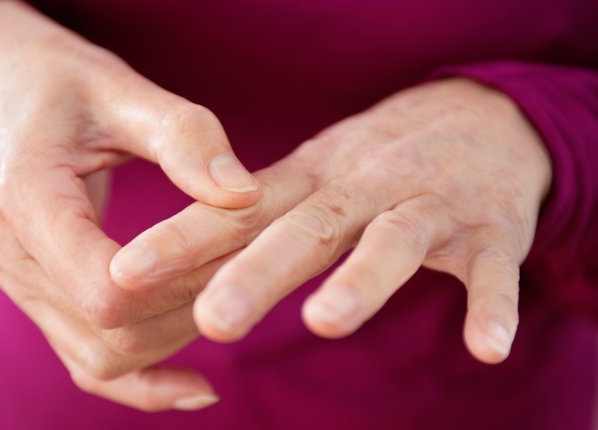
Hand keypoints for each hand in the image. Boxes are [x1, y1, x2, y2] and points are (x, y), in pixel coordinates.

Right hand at [0, 1, 259, 410]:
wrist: (3, 86)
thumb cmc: (61, 81)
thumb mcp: (122, 89)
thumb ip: (185, 139)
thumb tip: (247, 196)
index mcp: (26, 202)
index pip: (105, 289)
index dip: (182, 283)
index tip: (239, 248)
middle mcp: (13, 257)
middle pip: (110, 332)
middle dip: (193, 308)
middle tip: (252, 269)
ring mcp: (21, 284)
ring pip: (102, 357)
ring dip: (176, 340)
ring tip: (231, 300)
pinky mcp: (40, 294)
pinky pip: (87, 362)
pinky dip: (143, 384)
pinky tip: (198, 388)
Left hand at [111, 78, 551, 363]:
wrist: (483, 121)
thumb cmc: (374, 167)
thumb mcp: (311, 180)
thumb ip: (252, 224)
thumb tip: (174, 275)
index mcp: (311, 182)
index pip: (239, 211)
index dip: (182, 241)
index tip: (126, 273)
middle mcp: (363, 190)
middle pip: (305, 231)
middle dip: (256, 275)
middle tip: (211, 321)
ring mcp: (429, 207)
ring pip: (393, 242)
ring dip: (360, 281)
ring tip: (325, 321)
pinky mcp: (491, 232)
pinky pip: (494, 272)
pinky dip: (492, 306)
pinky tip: (484, 347)